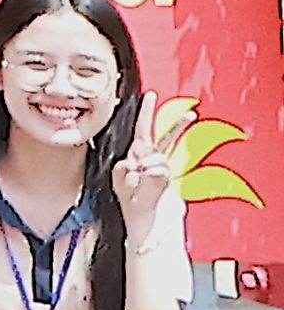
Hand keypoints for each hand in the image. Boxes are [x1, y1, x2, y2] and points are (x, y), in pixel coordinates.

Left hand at [117, 108, 191, 236]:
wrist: (139, 213)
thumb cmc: (128, 194)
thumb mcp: (119, 175)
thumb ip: (125, 165)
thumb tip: (139, 160)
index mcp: (137, 153)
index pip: (143, 128)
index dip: (146, 112)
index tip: (150, 95)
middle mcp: (151, 157)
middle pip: (164, 137)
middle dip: (177, 125)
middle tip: (191, 114)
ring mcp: (161, 167)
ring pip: (159, 156)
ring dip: (146, 163)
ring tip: (139, 173)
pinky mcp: (167, 178)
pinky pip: (160, 169)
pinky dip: (151, 173)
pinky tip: (146, 179)